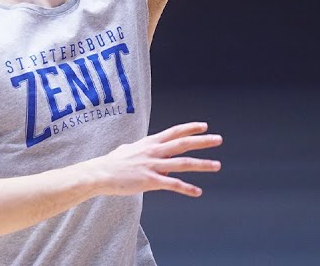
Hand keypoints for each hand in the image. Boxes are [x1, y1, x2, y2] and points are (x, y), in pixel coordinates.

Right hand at [91, 121, 221, 197]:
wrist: (100, 174)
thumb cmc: (112, 163)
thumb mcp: (128, 150)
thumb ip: (139, 148)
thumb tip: (142, 149)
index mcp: (150, 143)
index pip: (174, 132)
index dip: (190, 128)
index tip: (204, 126)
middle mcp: (154, 151)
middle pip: (183, 144)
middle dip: (203, 141)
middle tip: (218, 139)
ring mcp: (153, 166)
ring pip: (183, 164)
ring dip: (202, 164)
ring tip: (217, 165)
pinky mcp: (150, 181)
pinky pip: (173, 184)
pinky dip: (187, 188)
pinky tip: (198, 192)